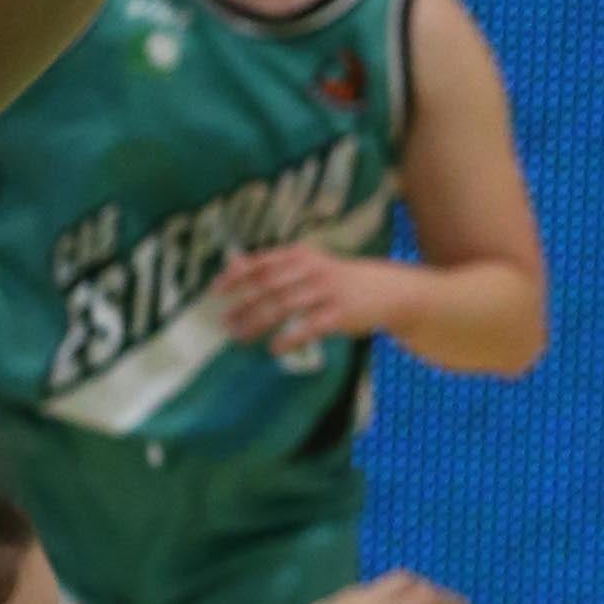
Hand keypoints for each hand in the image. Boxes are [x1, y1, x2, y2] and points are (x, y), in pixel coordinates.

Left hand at [214, 241, 380, 351]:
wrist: (388, 290)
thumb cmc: (338, 280)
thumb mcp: (307, 265)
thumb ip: (272, 266)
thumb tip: (233, 265)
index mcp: (301, 255)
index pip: (261, 263)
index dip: (236, 277)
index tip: (215, 292)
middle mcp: (312, 269)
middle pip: (269, 286)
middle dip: (244, 304)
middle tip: (225, 322)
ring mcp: (327, 291)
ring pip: (284, 306)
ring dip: (258, 323)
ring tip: (241, 337)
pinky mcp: (340, 314)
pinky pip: (309, 327)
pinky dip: (289, 338)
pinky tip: (274, 348)